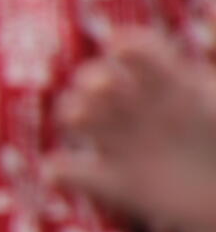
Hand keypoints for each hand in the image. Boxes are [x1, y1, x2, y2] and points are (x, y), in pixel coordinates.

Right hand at [48, 30, 215, 231]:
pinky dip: (63, 172)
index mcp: (172, 87)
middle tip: (99, 85)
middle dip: (95, 80)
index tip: (121, 46)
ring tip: (77, 116)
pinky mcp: (117, 185)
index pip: (142, 54)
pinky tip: (59, 171)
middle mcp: (140, 110)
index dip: (130, 48)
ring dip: (74, 113)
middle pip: (102, 83)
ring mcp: (125, 146)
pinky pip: (79, 175)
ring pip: (83, 119)